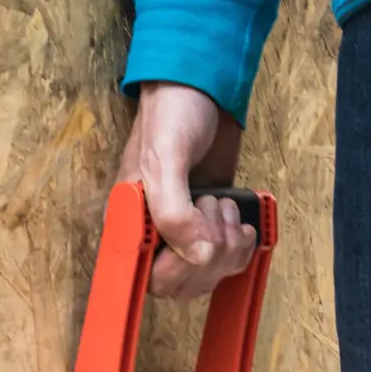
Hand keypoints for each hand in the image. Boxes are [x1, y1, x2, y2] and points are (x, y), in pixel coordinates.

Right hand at [118, 81, 255, 299]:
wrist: (203, 86)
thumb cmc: (173, 114)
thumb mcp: (164, 158)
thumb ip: (173, 211)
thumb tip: (197, 256)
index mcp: (128, 223)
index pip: (148, 278)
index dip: (176, 270)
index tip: (196, 241)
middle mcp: (154, 234)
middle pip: (181, 284)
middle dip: (208, 256)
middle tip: (213, 208)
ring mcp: (186, 231)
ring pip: (207, 275)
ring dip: (228, 248)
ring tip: (224, 205)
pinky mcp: (213, 226)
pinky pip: (229, 260)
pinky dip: (242, 247)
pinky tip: (240, 222)